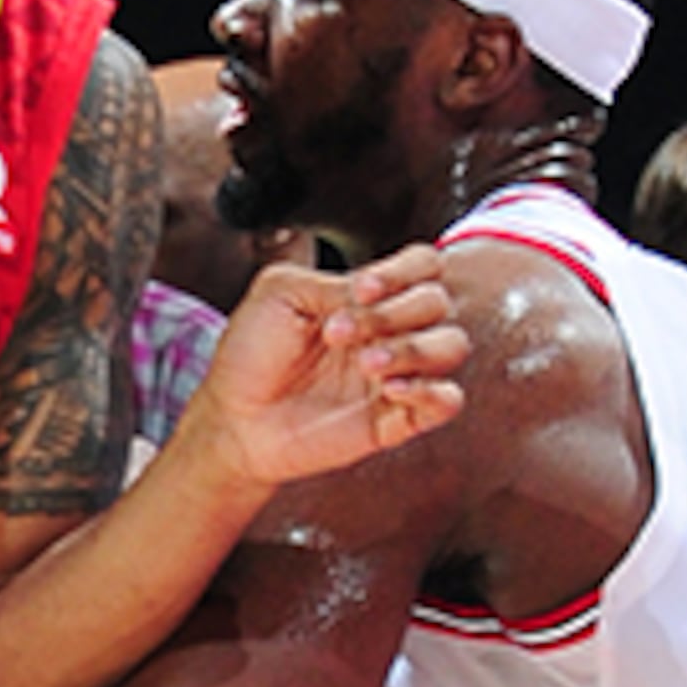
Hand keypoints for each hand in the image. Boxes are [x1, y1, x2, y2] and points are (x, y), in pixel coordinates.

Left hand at [176, 250, 469, 490]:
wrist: (234, 419)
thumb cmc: (250, 355)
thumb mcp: (280, 294)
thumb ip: (334, 283)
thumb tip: (374, 294)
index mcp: (365, 298)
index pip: (421, 266)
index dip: (404, 271)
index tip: (362, 289)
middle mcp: (388, 331)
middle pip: (438, 302)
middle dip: (396, 311)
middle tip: (340, 332)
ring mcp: (395, 374)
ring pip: (451, 347)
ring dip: (414, 349)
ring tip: (366, 364)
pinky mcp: (397, 419)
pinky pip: (446, 402)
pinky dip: (431, 392)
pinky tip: (391, 390)